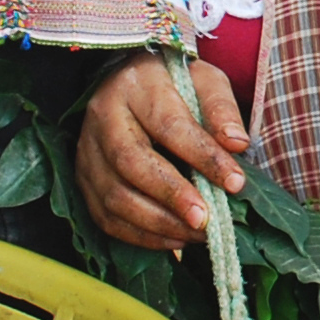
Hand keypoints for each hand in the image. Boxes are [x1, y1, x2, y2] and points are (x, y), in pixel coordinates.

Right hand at [71, 55, 245, 252]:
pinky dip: (140, 236)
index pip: (170, 125)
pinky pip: (105, 217)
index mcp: (137, 85)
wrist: (128, 81)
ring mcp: (87, 150)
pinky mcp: (82, 178)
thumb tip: (237, 144)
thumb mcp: (204, 80)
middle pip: (131, 163)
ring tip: (196, 234)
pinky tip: (173, 239)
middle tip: (205, 219)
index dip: (203, 157)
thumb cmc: (173, 82)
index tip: (234, 182)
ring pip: (114, 196)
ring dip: (158, 223)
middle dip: (172, 195)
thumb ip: (221, 109)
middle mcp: (104, 116)